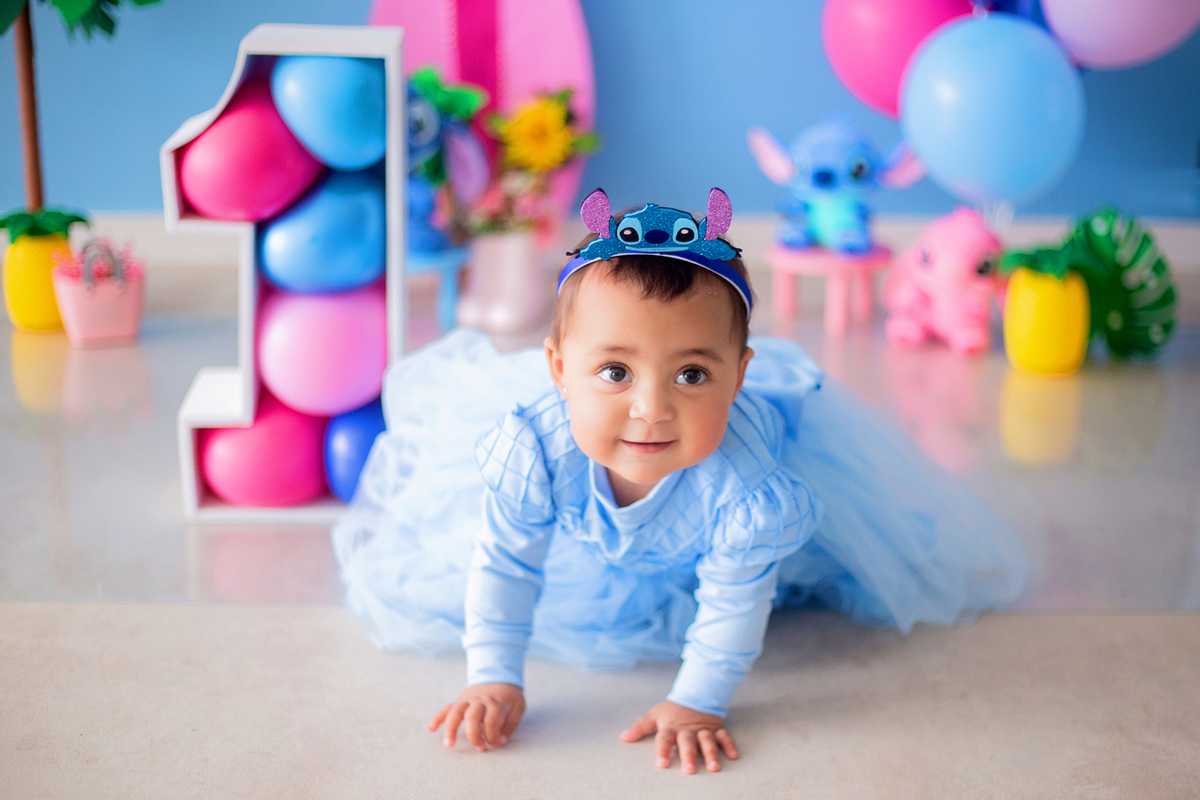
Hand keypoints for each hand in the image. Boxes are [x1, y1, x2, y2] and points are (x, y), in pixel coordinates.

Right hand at [429, 683, 524, 750]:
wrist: (498, 676)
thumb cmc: (509, 697)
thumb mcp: (518, 707)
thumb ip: (510, 724)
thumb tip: (500, 741)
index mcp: (496, 703)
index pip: (492, 721)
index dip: (493, 736)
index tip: (496, 744)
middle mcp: (480, 701)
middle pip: (472, 716)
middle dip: (474, 735)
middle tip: (479, 748)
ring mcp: (468, 700)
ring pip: (456, 711)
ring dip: (451, 728)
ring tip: (448, 744)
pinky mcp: (460, 701)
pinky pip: (447, 708)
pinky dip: (438, 718)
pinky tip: (430, 729)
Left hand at [620, 700, 738, 773]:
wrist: (695, 695)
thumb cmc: (672, 710)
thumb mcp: (655, 715)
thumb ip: (640, 726)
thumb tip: (623, 737)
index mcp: (671, 727)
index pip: (665, 739)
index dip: (663, 751)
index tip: (662, 764)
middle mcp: (687, 729)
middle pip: (688, 742)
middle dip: (689, 755)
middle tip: (689, 769)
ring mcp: (703, 729)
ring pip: (707, 741)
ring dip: (711, 753)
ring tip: (713, 767)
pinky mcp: (716, 729)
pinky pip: (724, 736)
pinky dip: (729, 745)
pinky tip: (733, 756)